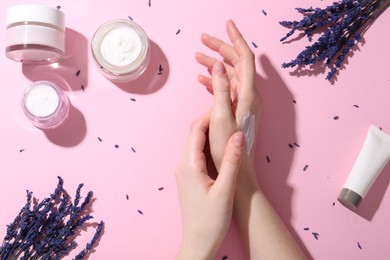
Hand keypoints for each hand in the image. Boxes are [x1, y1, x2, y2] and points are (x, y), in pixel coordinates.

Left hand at [175, 112, 244, 259]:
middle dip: (211, 120)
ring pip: (196, 142)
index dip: (211, 115)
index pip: (197, 129)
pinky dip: (209, 144)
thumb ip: (231, 161)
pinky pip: (197, 153)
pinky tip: (223, 145)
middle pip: (195, 133)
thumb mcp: (225, 190)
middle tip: (230, 112)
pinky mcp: (189, 177)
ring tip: (229, 125)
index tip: (226, 106)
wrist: (198, 242)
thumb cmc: (211, 220)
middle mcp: (183, 164)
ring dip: (211, 131)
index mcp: (189, 165)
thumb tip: (238, 134)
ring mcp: (184, 171)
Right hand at [196, 20, 258, 171]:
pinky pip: (227, 88)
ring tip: (197, 56)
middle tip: (202, 39)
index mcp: (248, 93)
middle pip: (237, 63)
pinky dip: (215, 80)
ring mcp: (244, 102)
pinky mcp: (238, 110)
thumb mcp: (221, 116)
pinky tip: (203, 79)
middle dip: (220, 48)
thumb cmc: (228, 147)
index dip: (236, 39)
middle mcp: (249, 95)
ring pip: (230, 75)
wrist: (238, 170)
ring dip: (215, 64)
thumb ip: (221, 88)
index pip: (245, 57)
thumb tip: (218, 64)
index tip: (227, 24)